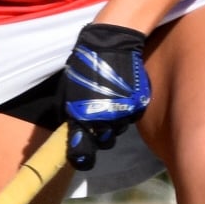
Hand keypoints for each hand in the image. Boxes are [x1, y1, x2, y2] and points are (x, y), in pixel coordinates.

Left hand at [58, 22, 151, 171]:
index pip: (82, 152)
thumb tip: (70, 128)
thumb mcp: (67, 91)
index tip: (80, 159)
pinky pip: (130, 116)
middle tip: (96, 118)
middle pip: (104, 143)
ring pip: (118, 129)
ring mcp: (123, 113)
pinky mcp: (138, 105)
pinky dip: (125, 109)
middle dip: (99, 135)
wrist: (111, 44)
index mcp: (83, 118)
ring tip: (108, 99)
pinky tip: (119, 94)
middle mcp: (105, 121)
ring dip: (113, 121)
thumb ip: (68, 113)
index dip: (81, 158)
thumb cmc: (83, 65)